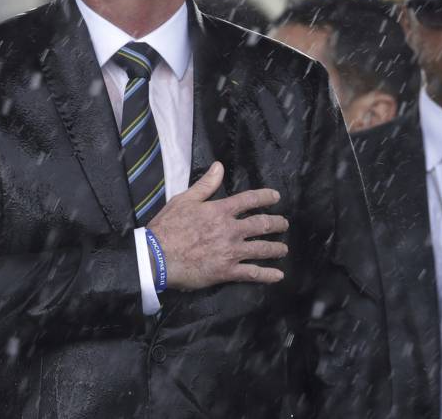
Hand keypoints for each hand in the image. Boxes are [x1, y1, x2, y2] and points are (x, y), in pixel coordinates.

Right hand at [148, 162, 288, 289]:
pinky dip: (267, 275)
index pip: (250, 200)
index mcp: (221, 211)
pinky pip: (252, 273)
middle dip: (277, 224)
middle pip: (262, 225)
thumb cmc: (168, 227)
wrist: (156, 257)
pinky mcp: (227, 271)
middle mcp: (230, 230)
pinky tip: (278, 276)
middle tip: (284, 224)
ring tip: (284, 249)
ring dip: (276, 249)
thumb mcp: (184, 200)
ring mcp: (231, 252)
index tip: (276, 197)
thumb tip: (219, 166)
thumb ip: (205, 185)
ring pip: (262, 249)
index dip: (265, 197)